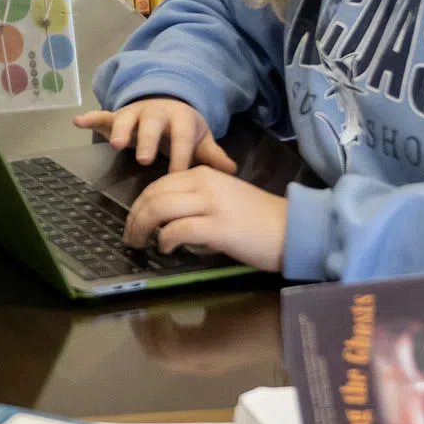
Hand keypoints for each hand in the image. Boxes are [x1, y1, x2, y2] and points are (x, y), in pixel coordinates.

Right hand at [75, 97, 235, 174]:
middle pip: (151, 124)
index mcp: (180, 119)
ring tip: (116, 145)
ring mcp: (135, 113)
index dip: (181, 156)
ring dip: (121, 129)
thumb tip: (232, 170)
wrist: (168, 101)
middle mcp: (156, 113)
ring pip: (126, 118)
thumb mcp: (200, 138)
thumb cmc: (184, 128)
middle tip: (144, 159)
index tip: (179, 175)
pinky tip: (78, 122)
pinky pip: (103, 115)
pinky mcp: (117, 115)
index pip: (181, 138)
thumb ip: (212, 155)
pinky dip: (91, 118)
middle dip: (147, 140)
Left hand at [122, 167, 286, 271]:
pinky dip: (165, 241)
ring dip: (142, 229)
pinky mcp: (218, 228)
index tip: (134, 223)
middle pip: (152, 195)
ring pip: (158, 209)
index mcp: (204, 174)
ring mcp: (211, 205)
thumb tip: (166, 219)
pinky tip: (166, 249)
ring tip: (141, 244)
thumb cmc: (259, 219)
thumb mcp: (224, 198)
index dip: (139, 205)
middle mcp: (204, 184)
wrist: (293, 228)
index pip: (158, 185)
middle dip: (134, 218)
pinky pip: (177, 230)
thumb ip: (196, 200)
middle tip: (131, 238)